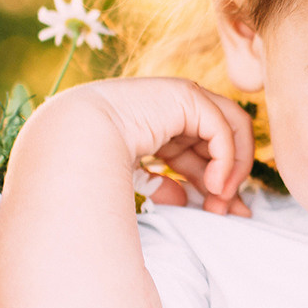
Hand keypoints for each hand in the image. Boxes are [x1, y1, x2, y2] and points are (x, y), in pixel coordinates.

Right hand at [49, 79, 256, 217]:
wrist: (72, 141)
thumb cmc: (90, 164)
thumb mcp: (134, 180)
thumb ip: (161, 185)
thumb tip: (184, 199)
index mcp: (157, 124)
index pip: (201, 150)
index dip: (216, 181)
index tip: (223, 212)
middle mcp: (172, 106)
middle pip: (222, 140)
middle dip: (230, 178)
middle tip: (230, 212)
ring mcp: (179, 96)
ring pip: (232, 128)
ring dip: (235, 167)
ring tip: (222, 200)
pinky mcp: (185, 95)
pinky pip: (221, 127)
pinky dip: (227, 157)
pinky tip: (216, 184)